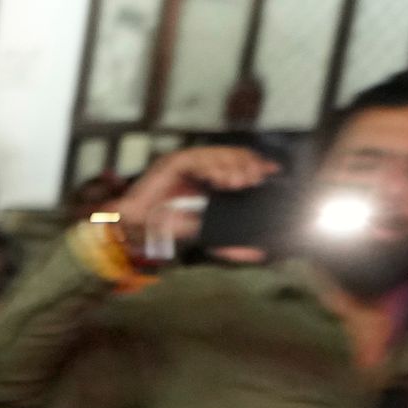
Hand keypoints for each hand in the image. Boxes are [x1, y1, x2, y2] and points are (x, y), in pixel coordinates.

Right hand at [108, 143, 280, 251]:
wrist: (136, 230)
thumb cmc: (164, 230)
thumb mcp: (207, 237)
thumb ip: (229, 246)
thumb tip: (257, 253)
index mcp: (210, 180)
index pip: (238, 164)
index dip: (256, 164)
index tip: (272, 171)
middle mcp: (200, 168)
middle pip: (231, 154)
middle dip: (247, 164)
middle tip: (255, 179)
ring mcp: (187, 163)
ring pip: (217, 153)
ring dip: (232, 165)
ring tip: (239, 181)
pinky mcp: (173, 163)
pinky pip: (198, 158)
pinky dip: (211, 167)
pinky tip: (220, 178)